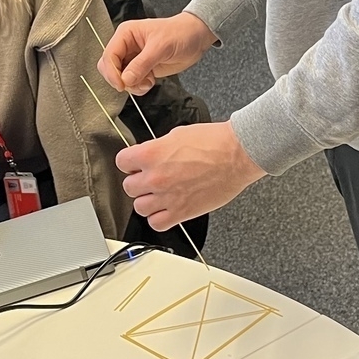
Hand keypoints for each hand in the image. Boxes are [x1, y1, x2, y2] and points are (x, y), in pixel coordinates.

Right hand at [97, 13, 217, 94]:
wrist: (195, 38)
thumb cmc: (180, 33)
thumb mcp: (161, 47)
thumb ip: (142, 64)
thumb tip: (126, 79)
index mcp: (125, 34)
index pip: (109, 55)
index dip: (112, 72)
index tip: (121, 85)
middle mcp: (126, 46)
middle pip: (110, 68)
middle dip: (121, 80)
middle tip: (136, 83)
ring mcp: (133, 59)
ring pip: (120, 78)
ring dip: (132, 85)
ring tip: (148, 81)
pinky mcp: (141, 69)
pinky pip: (132, 83)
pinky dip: (139, 87)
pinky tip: (151, 81)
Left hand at [116, 122, 264, 230]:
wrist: (237, 154)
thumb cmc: (214, 141)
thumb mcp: (177, 135)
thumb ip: (157, 148)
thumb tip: (149, 156)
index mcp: (151, 154)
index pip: (121, 162)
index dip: (129, 163)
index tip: (135, 165)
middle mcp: (156, 177)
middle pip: (128, 187)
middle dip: (138, 182)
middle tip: (150, 179)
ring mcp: (168, 197)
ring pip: (140, 208)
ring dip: (147, 201)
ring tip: (158, 195)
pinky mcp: (182, 212)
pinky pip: (157, 223)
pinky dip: (159, 218)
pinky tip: (166, 209)